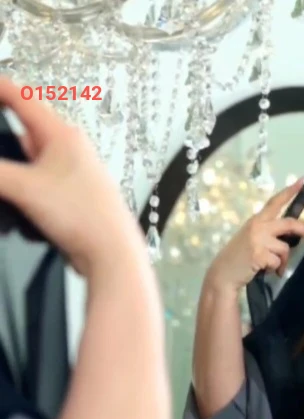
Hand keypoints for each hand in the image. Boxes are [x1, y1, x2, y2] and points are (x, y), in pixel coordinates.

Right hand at [0, 76, 146, 278]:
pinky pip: (39, 186)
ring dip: (15, 175)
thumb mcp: (25, 189)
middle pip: (23, 133)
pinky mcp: (72, 197)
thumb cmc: (84, 217)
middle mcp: (70, 150)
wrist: (112, 256)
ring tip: (14, 193)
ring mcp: (72, 174)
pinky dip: (26, 192)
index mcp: (62, 134)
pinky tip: (24, 208)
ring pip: (30, 163)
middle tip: (0, 160)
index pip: (21, 97)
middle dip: (4, 143)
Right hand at [207, 176, 303, 290]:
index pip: (275, 202)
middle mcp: (258, 226)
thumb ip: (267, 234)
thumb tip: (288, 240)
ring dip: (283, 262)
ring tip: (274, 268)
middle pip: (290, 223)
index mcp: (257, 220)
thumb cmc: (238, 258)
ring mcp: (258, 239)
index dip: (289, 191)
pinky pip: (278, 262)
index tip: (302, 180)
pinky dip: (276, 270)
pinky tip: (265, 271)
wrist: (223, 274)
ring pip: (285, 248)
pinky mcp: (259, 254)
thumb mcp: (251, 238)